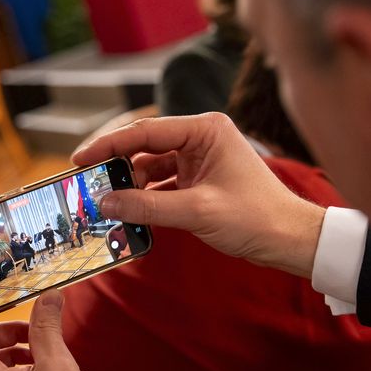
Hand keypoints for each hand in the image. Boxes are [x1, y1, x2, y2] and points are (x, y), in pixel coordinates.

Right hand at [73, 113, 325, 277]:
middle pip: (143, 147)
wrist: (290, 239)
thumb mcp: (196, 211)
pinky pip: (160, 184)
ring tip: (107, 205)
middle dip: (116, 168)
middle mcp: (200, 138)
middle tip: (88, 185)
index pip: (144, 131)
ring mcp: (198, 159)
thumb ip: (146, 206)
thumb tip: (104, 203)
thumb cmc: (256, 217)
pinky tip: (128, 213)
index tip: (80, 160)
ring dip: (129, 187)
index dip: (108, 145)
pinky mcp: (197, 180)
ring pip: (149, 167)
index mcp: (205, 130)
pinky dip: (144, 198)